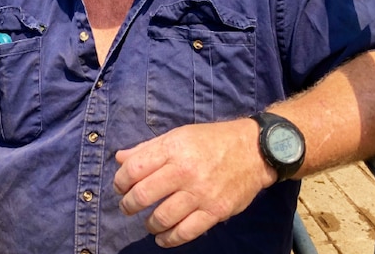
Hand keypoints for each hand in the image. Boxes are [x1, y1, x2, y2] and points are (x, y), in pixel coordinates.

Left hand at [113, 119, 275, 247]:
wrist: (254, 150)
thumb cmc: (212, 140)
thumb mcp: (178, 135)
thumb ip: (148, 148)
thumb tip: (119, 159)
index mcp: (173, 148)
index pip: (134, 168)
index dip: (120, 181)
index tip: (120, 187)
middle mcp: (185, 170)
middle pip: (143, 195)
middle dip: (128, 205)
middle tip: (128, 207)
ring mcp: (201, 193)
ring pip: (162, 217)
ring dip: (149, 224)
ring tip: (148, 223)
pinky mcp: (215, 211)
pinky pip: (186, 232)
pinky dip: (169, 239)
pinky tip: (163, 238)